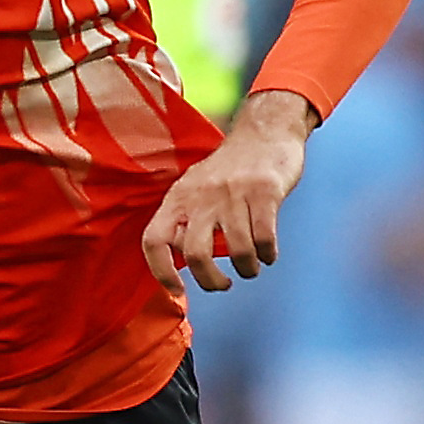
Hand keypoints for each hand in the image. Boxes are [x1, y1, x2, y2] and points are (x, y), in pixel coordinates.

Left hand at [140, 91, 310, 292]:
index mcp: (179, 197)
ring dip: (247, 268)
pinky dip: (267, 255)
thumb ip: (185, 220)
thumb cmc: (230, 170)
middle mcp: (202, 196)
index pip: (155, 240)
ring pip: (237, 250)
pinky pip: (264, 238)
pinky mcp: (265, 192)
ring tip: (251, 267)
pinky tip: (268, 254)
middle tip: (223, 285)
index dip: (161, 272)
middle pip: (195, 253)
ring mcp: (233, 193)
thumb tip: (178, 260)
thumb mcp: (196, 188)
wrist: (264, 133)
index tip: (178, 291)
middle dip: (210, 280)